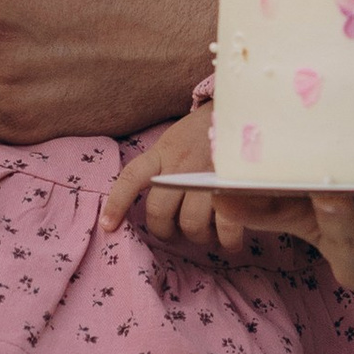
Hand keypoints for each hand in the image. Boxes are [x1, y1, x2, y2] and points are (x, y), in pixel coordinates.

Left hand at [100, 112, 250, 254]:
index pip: (132, 177)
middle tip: (177, 233)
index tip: (108, 226)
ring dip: (198, 236)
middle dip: (166, 231)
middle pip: (159, 211)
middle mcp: (181, 164)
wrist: (245, 110)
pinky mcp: (233, 185)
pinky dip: (227, 240)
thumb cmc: (208, 130)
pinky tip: (230, 243)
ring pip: (191, 223)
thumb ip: (164, 164)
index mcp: (164, 152)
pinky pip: (225, 224)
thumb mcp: (177, 139)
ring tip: (207, 234)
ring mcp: (206, 175)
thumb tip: (157, 201)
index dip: (117, 203)